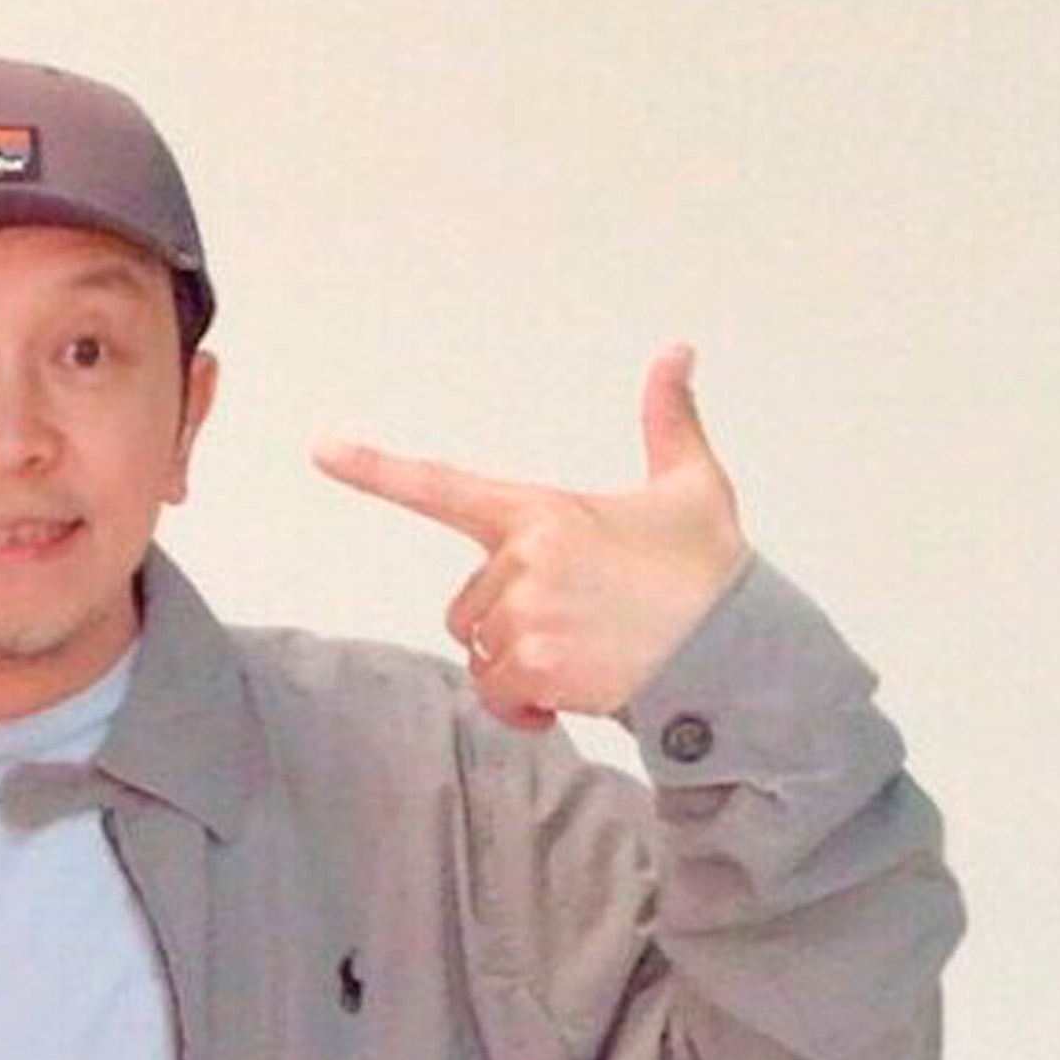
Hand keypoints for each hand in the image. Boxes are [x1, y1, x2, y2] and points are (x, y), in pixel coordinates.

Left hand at [313, 347, 749, 732]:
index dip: (376, 469)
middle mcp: (523, 559)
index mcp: (542, 511)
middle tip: (580, 624)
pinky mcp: (534, 666)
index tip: (321, 449)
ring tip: (586, 656)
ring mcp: (525, 614)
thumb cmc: (709, 570)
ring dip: (519, 668)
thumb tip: (677, 352)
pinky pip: (498, 694)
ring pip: (481, 653)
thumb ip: (668, 420)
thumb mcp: (690, 486)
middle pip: (467, 607)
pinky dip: (526, 706)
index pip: (442, 486)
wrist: (738, 648)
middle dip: (507, 626)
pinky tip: (575, 694)